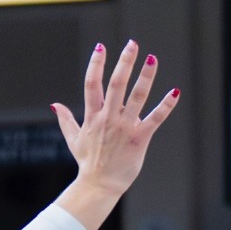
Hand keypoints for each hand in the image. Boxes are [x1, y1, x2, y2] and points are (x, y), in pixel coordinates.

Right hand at [51, 41, 179, 199]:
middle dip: (125, 62)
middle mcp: (109, 118)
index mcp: (93, 116)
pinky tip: (175, 92)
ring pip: (137, 97)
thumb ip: (66, 119)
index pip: (92, 84)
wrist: (99, 185)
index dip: (95, 64)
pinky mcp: (140, 138)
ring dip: (146, 77)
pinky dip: (166, 105)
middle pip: (116, 84)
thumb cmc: (88, 162)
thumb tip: (55, 105)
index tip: (101, 47)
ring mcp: (125, 127)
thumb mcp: (74, 139)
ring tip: (152, 58)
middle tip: (132, 44)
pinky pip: (155, 118)